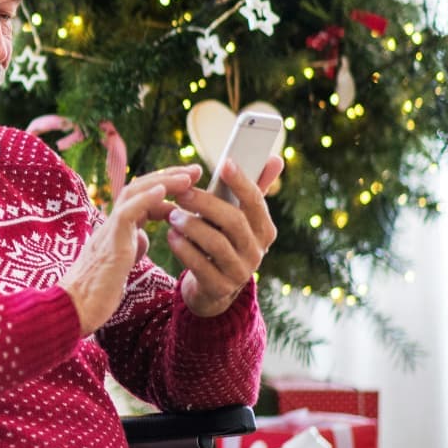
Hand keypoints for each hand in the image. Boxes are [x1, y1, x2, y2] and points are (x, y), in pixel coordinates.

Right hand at [60, 165, 201, 336]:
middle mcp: (112, 223)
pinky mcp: (110, 243)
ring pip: (133, 193)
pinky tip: (163, 191)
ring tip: (187, 176)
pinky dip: (145, 199)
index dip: (167, 189)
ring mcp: (109, 230)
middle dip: (169, 176)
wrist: (74, 309)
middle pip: (139, 187)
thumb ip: (132, 246)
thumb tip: (143, 237)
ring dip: (162, 181)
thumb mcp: (121, 263)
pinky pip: (127, 213)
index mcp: (117, 228)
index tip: (190, 184)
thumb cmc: (96, 291)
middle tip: (195, 170)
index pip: (142, 198)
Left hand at [167, 156, 282, 316]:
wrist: (214, 287)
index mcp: (264, 229)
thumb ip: (254, 189)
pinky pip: (200, 266)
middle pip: (234, 221)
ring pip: (216, 244)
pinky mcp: (220, 288)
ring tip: (172, 215)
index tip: (225, 163)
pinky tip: (171, 236)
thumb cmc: (225, 240)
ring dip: (192, 226)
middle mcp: (257, 251)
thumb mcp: (239, 217)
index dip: (242, 182)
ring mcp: (240, 272)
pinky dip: (184, 249)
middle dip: (205, 204)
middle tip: (181, 192)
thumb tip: (275, 158)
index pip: (256, 202)